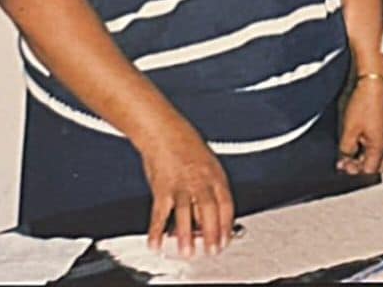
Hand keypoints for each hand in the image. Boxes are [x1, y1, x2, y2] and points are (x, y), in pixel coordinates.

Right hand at [141, 121, 234, 257]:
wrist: (164, 130)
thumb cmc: (184, 144)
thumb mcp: (206, 162)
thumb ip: (209, 187)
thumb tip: (208, 213)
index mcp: (215, 174)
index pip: (226, 203)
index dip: (226, 224)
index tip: (225, 239)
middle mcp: (200, 179)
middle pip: (209, 210)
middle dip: (211, 233)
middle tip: (212, 250)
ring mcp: (181, 184)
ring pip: (186, 213)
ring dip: (186, 235)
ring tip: (187, 252)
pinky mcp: (162, 187)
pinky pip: (160, 213)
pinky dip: (157, 230)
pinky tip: (156, 243)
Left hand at [336, 77, 382, 174]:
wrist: (374, 86)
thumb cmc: (364, 105)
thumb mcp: (349, 130)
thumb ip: (346, 150)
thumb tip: (345, 161)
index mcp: (379, 148)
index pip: (369, 172)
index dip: (355, 173)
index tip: (343, 167)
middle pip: (375, 169)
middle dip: (360, 170)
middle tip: (346, 164)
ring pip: (376, 159)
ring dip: (362, 160)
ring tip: (348, 154)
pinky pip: (376, 149)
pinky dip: (366, 151)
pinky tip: (355, 145)